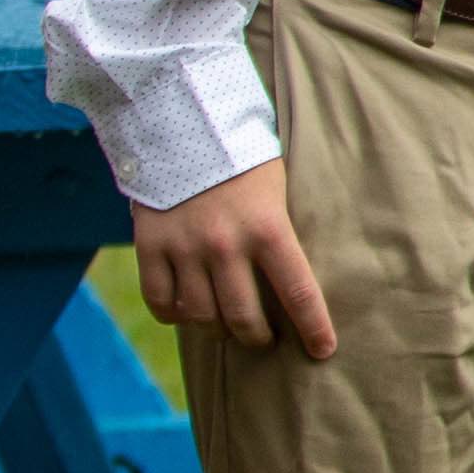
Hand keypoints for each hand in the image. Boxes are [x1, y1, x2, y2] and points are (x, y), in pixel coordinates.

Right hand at [133, 162, 338, 359]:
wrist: (182, 121)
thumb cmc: (242, 156)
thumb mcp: (276, 188)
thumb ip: (280, 232)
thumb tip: (293, 279)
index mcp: (269, 228)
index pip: (299, 292)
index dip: (313, 328)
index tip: (322, 351)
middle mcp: (226, 245)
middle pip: (244, 317)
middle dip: (258, 338)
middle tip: (265, 339)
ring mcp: (185, 248)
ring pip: (202, 316)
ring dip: (218, 330)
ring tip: (227, 327)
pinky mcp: (151, 245)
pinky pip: (160, 300)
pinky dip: (174, 315)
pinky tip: (186, 313)